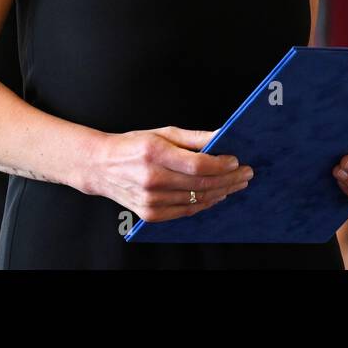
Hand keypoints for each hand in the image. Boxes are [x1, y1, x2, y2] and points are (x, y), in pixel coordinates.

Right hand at [84, 126, 253, 222]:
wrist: (101, 166)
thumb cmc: (133, 145)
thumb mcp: (162, 132)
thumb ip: (193, 137)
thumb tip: (222, 135)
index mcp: (155, 153)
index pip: (198, 164)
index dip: (221, 164)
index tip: (236, 160)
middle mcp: (152, 179)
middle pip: (201, 183)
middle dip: (229, 179)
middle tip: (246, 173)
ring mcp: (150, 200)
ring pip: (196, 199)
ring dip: (222, 192)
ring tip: (237, 184)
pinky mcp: (150, 214)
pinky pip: (185, 211)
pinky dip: (205, 203)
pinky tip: (217, 195)